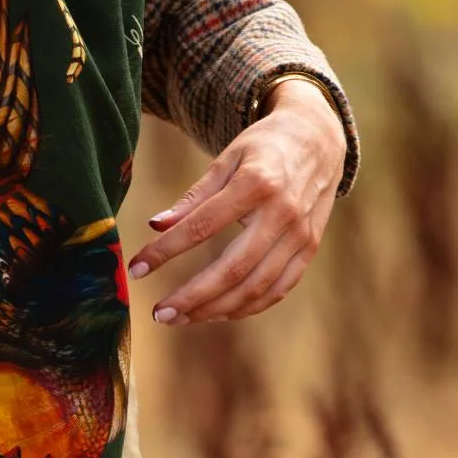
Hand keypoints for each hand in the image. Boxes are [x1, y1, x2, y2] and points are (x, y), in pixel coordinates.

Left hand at [125, 79, 345, 322]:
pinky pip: (278, 290)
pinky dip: (247, 307)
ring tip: (181, 317)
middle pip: (232, 268)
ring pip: (255, 287)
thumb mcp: (228, 158)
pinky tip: (218, 313)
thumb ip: (194, 196)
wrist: (320, 140)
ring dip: (215, 309)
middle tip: (159, 313)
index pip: (201, 226)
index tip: (137, 269)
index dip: (166, 251)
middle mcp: (281, 213)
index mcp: (256, 184)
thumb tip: (156, 225)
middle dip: (192, 297)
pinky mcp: (310, 249)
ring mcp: (300, 235)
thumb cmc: (265, 147)